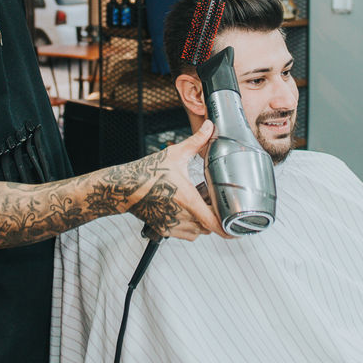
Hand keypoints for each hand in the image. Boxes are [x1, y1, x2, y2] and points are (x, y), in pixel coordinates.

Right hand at [128, 120, 228, 240]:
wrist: (125, 186)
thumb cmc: (148, 172)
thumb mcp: (176, 154)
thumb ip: (196, 141)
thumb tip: (209, 127)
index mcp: (188, 199)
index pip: (214, 223)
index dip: (228, 229)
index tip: (237, 228)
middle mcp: (181, 216)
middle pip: (209, 227)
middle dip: (215, 218)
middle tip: (213, 204)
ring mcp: (172, 225)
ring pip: (199, 233)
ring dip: (203, 223)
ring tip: (199, 206)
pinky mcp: (164, 229)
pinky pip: (186, 234)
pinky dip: (191, 227)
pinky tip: (187, 212)